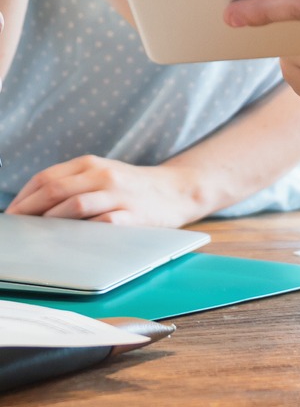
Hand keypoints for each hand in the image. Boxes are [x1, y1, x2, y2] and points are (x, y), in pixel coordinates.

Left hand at [4, 155, 201, 226]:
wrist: (177, 190)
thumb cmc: (131, 187)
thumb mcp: (102, 175)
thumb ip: (72, 183)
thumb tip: (30, 207)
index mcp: (92, 164)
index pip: (47, 177)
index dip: (23, 198)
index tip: (11, 216)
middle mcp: (104, 175)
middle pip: (56, 190)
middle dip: (29, 212)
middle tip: (15, 230)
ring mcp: (119, 195)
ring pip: (75, 205)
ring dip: (50, 223)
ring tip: (36, 238)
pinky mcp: (133, 216)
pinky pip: (102, 225)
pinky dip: (82, 233)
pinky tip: (69, 242)